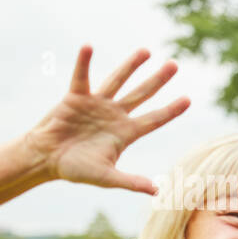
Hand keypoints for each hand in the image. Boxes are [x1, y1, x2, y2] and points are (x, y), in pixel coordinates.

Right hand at [25, 45, 189, 194]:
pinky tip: (88, 47)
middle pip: (142, 94)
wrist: (46, 160)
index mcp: (126, 133)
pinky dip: (83, 63)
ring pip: (118, 80)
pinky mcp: (75, 98)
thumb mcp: (107, 177)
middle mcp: (115, 115)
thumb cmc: (76, 170)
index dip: (171, 110)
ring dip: (131, 65)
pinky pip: (80, 77)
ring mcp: (96, 105)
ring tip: (146, 51)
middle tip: (175, 64)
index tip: (188, 99)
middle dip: (158, 80)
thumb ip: (131, 182)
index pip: (154, 119)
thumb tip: (157, 191)